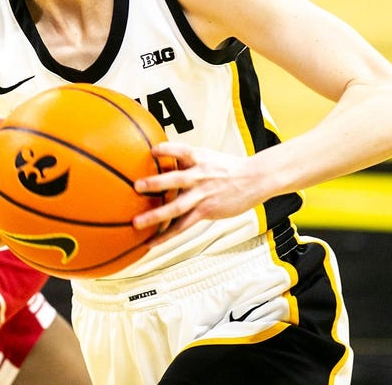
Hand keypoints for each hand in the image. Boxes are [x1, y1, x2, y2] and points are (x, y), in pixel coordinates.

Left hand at [131, 142, 262, 242]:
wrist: (254, 179)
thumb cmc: (227, 167)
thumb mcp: (207, 155)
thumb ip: (186, 158)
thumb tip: (162, 156)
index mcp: (199, 158)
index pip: (182, 150)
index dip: (168, 149)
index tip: (152, 150)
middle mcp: (200, 176)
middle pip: (176, 180)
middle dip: (156, 183)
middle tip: (136, 187)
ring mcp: (203, 195)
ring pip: (177, 207)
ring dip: (156, 215)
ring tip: (137, 223)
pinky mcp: (206, 211)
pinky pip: (183, 225)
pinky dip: (166, 234)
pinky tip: (152, 241)